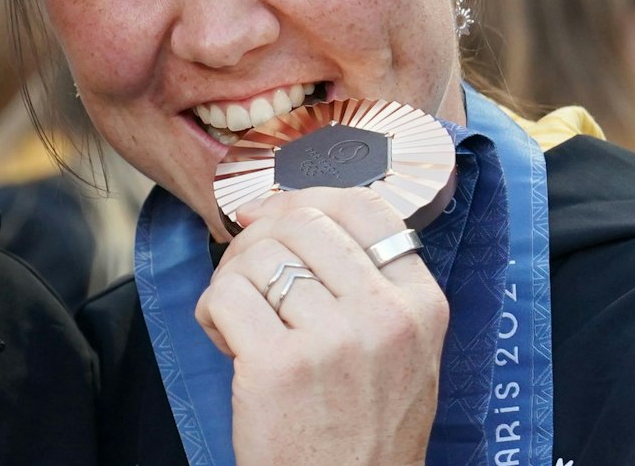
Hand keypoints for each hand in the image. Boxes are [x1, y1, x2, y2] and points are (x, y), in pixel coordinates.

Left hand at [194, 188, 446, 465]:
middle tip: (248, 278)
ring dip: (234, 280)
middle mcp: (385, 316)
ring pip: (259, 254)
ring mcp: (334, 340)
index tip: (276, 219)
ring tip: (242, 322)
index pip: (365, 207)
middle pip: (302, 222)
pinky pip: (225, 295)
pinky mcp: (279, 366)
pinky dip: (212, 313)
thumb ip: (368, 285)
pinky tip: (227, 343)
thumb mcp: (402, 354)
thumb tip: (290, 212)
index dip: (307, 201)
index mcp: (421, 306)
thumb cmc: (363, 433)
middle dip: (259, 240)